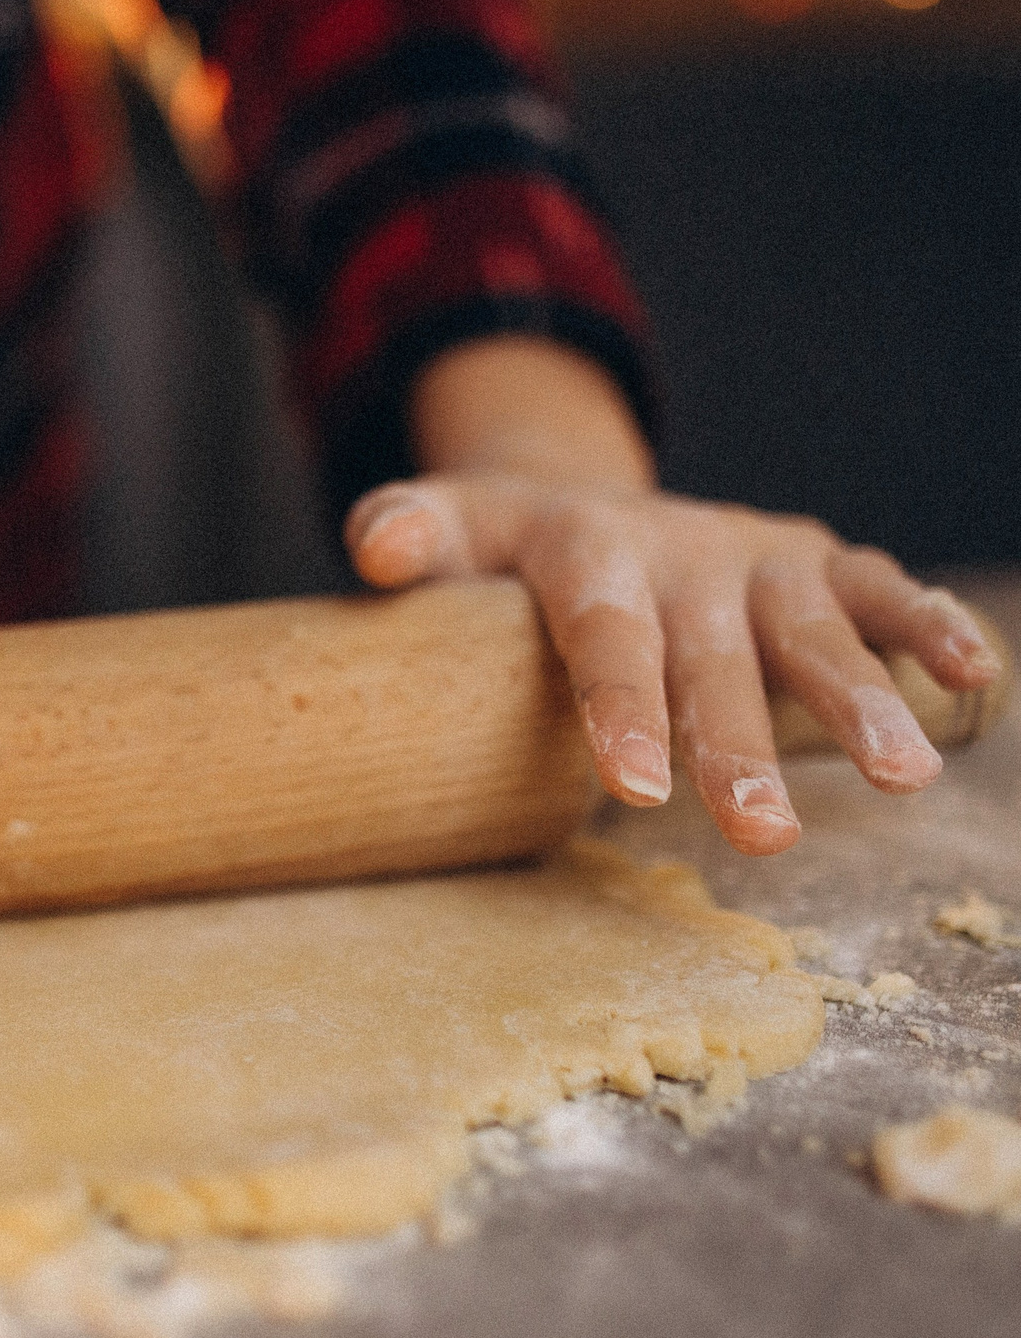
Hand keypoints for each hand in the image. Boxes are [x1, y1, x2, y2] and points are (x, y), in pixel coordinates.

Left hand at [344, 474, 1001, 852]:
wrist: (570, 496)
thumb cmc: (497, 548)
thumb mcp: (444, 529)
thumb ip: (403, 532)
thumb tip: (376, 549)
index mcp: (587, 549)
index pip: (604, 635)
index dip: (621, 709)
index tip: (634, 788)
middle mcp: (682, 547)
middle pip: (712, 657)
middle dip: (740, 747)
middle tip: (765, 840)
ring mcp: (754, 557)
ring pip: (813, 631)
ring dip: (863, 701)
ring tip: (906, 779)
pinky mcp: (812, 563)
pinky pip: (877, 593)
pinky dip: (930, 628)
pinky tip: (976, 679)